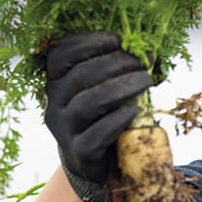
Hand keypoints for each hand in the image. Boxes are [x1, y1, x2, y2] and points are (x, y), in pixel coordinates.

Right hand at [43, 32, 148, 201]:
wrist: (92, 161)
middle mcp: (53, 103)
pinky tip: (135, 110)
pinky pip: (98, 133)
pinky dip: (119, 118)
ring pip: (89, 103)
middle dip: (117, 64)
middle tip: (143, 64)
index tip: (118, 40)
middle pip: (82, 76)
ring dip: (122, 88)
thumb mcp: (100, 89)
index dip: (89, 42)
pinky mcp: (79, 151)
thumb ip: (114, 70)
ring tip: (146, 81)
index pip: (61, 54)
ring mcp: (64, 128)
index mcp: (55, 81)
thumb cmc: (100, 116)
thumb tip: (148, 51)